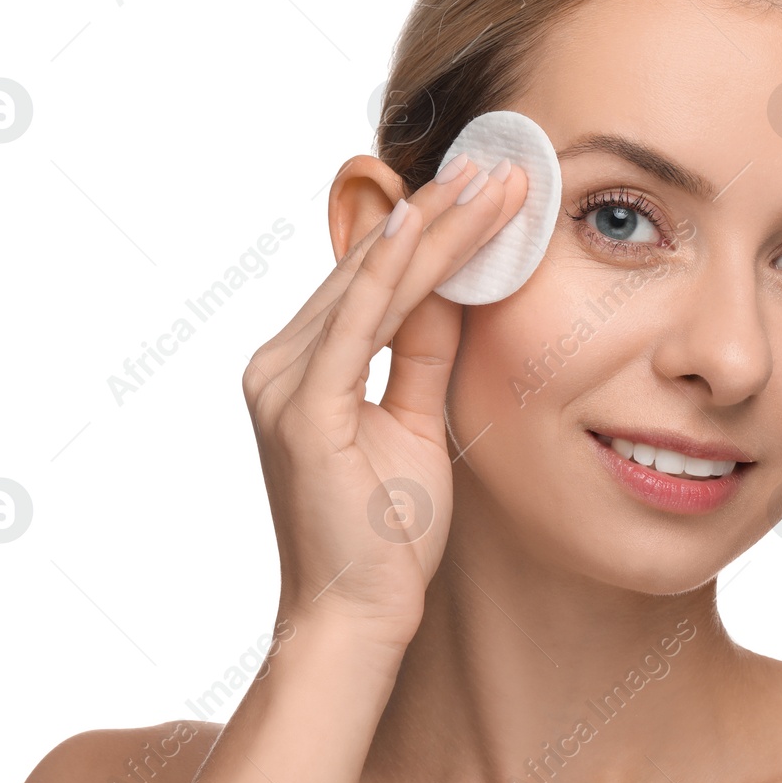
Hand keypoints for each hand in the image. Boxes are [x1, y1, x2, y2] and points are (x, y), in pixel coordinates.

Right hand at [241, 154, 527, 644]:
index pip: (376, 280)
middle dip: (440, 213)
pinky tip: (424, 225)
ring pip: (369, 282)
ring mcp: (283, 383)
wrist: (358, 617)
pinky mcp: (302, 408)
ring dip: (433, 227)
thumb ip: (424, 354)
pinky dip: (390, 270)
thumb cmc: (387, 535)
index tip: (490, 190)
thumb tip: (455, 288)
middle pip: (371, 268)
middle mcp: (280, 363)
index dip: (433, 231)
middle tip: (501, 165)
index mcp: (303, 367)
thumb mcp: (416, 422)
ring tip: (490, 183)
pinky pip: (355, 322)